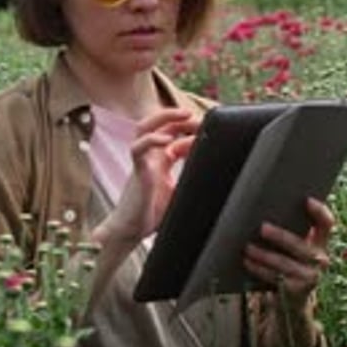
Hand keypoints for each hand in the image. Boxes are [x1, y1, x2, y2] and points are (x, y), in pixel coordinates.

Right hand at [93, 107, 199, 247]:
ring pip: (144, 128)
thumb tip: (217, 181)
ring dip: (164, 117)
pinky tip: (167, 141)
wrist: (130, 231)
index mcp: (160, 162)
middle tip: (198, 117)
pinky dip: (152, 140)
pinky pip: (138, 148)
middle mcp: (150, 157)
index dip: (190, 132)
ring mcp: (142, 162)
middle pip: (157, 124)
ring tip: (184, 114)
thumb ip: (192, 182)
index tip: (208, 134)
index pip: (173, 135)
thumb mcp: (179, 194)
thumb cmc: (152, 214)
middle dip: (177, 116)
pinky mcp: (137, 172)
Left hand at [243, 197, 333, 308]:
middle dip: (281, 236)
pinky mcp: (298, 290)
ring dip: (263, 255)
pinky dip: (259, 269)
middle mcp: (319, 259)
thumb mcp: (295, 247)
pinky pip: (276, 277)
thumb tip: (265, 209)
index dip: (320, 212)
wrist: (292, 298)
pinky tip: (248, 261)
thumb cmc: (289, 263)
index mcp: (320, 242)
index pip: (326, 224)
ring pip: (285, 263)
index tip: (307, 200)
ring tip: (248, 247)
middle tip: (263, 228)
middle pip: (301, 245)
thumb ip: (290, 230)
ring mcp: (310, 276)